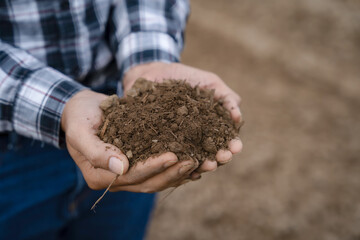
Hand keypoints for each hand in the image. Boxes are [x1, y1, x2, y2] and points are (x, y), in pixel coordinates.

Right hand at [61, 90, 198, 191]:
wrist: (82, 109)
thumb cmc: (79, 117)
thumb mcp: (80, 130)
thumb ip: (96, 151)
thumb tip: (121, 168)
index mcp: (100, 176)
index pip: (131, 176)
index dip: (153, 168)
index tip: (173, 156)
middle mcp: (115, 180)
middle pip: (148, 183)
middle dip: (172, 173)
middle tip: (194, 161)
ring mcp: (127, 175)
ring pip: (157, 180)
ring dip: (178, 173)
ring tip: (199, 162)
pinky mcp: (137, 164)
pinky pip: (158, 170)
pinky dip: (175, 168)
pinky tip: (193, 162)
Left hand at [123, 62, 242, 179]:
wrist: (157, 72)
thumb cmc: (187, 77)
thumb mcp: (211, 83)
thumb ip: (227, 98)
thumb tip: (238, 119)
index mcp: (212, 125)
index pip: (226, 140)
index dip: (232, 145)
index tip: (236, 148)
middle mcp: (198, 137)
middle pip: (212, 153)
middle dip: (221, 157)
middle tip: (223, 158)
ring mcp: (180, 142)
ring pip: (194, 158)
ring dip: (203, 164)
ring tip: (208, 165)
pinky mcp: (162, 143)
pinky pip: (171, 157)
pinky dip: (180, 165)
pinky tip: (185, 170)